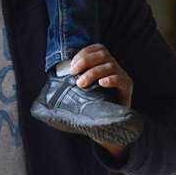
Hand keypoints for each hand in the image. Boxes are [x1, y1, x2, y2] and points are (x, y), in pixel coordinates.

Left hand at [68, 43, 134, 158]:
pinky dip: (110, 79)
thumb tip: (48, 84)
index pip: (96, 48)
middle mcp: (114, 66)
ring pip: (109, 66)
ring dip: (93, 73)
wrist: (109, 125)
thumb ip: (70, 83)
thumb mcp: (80, 91)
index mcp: (103, 62)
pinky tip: (101, 84)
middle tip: (74, 73)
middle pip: (102, 53)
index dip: (83, 54)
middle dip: (86, 61)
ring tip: (82, 84)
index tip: (71, 66)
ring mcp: (122, 76)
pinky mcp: (127, 87)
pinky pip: (120, 78)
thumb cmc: (92, 104)